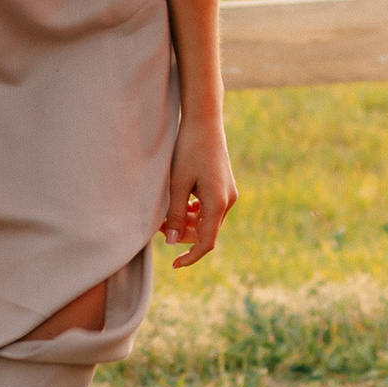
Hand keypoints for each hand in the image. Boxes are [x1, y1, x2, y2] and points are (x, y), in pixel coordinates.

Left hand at [161, 112, 237, 266]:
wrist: (204, 121)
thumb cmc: (188, 150)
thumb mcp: (177, 184)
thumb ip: (174, 214)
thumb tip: (171, 242)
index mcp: (218, 203)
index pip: (207, 242)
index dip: (190, 256)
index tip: (174, 265)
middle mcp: (228, 201)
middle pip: (205, 232)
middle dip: (183, 235)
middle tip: (159, 226)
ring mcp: (228, 193)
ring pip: (206, 220)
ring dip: (187, 222)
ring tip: (164, 214)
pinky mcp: (224, 186)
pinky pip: (209, 208)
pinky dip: (194, 212)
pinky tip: (179, 204)